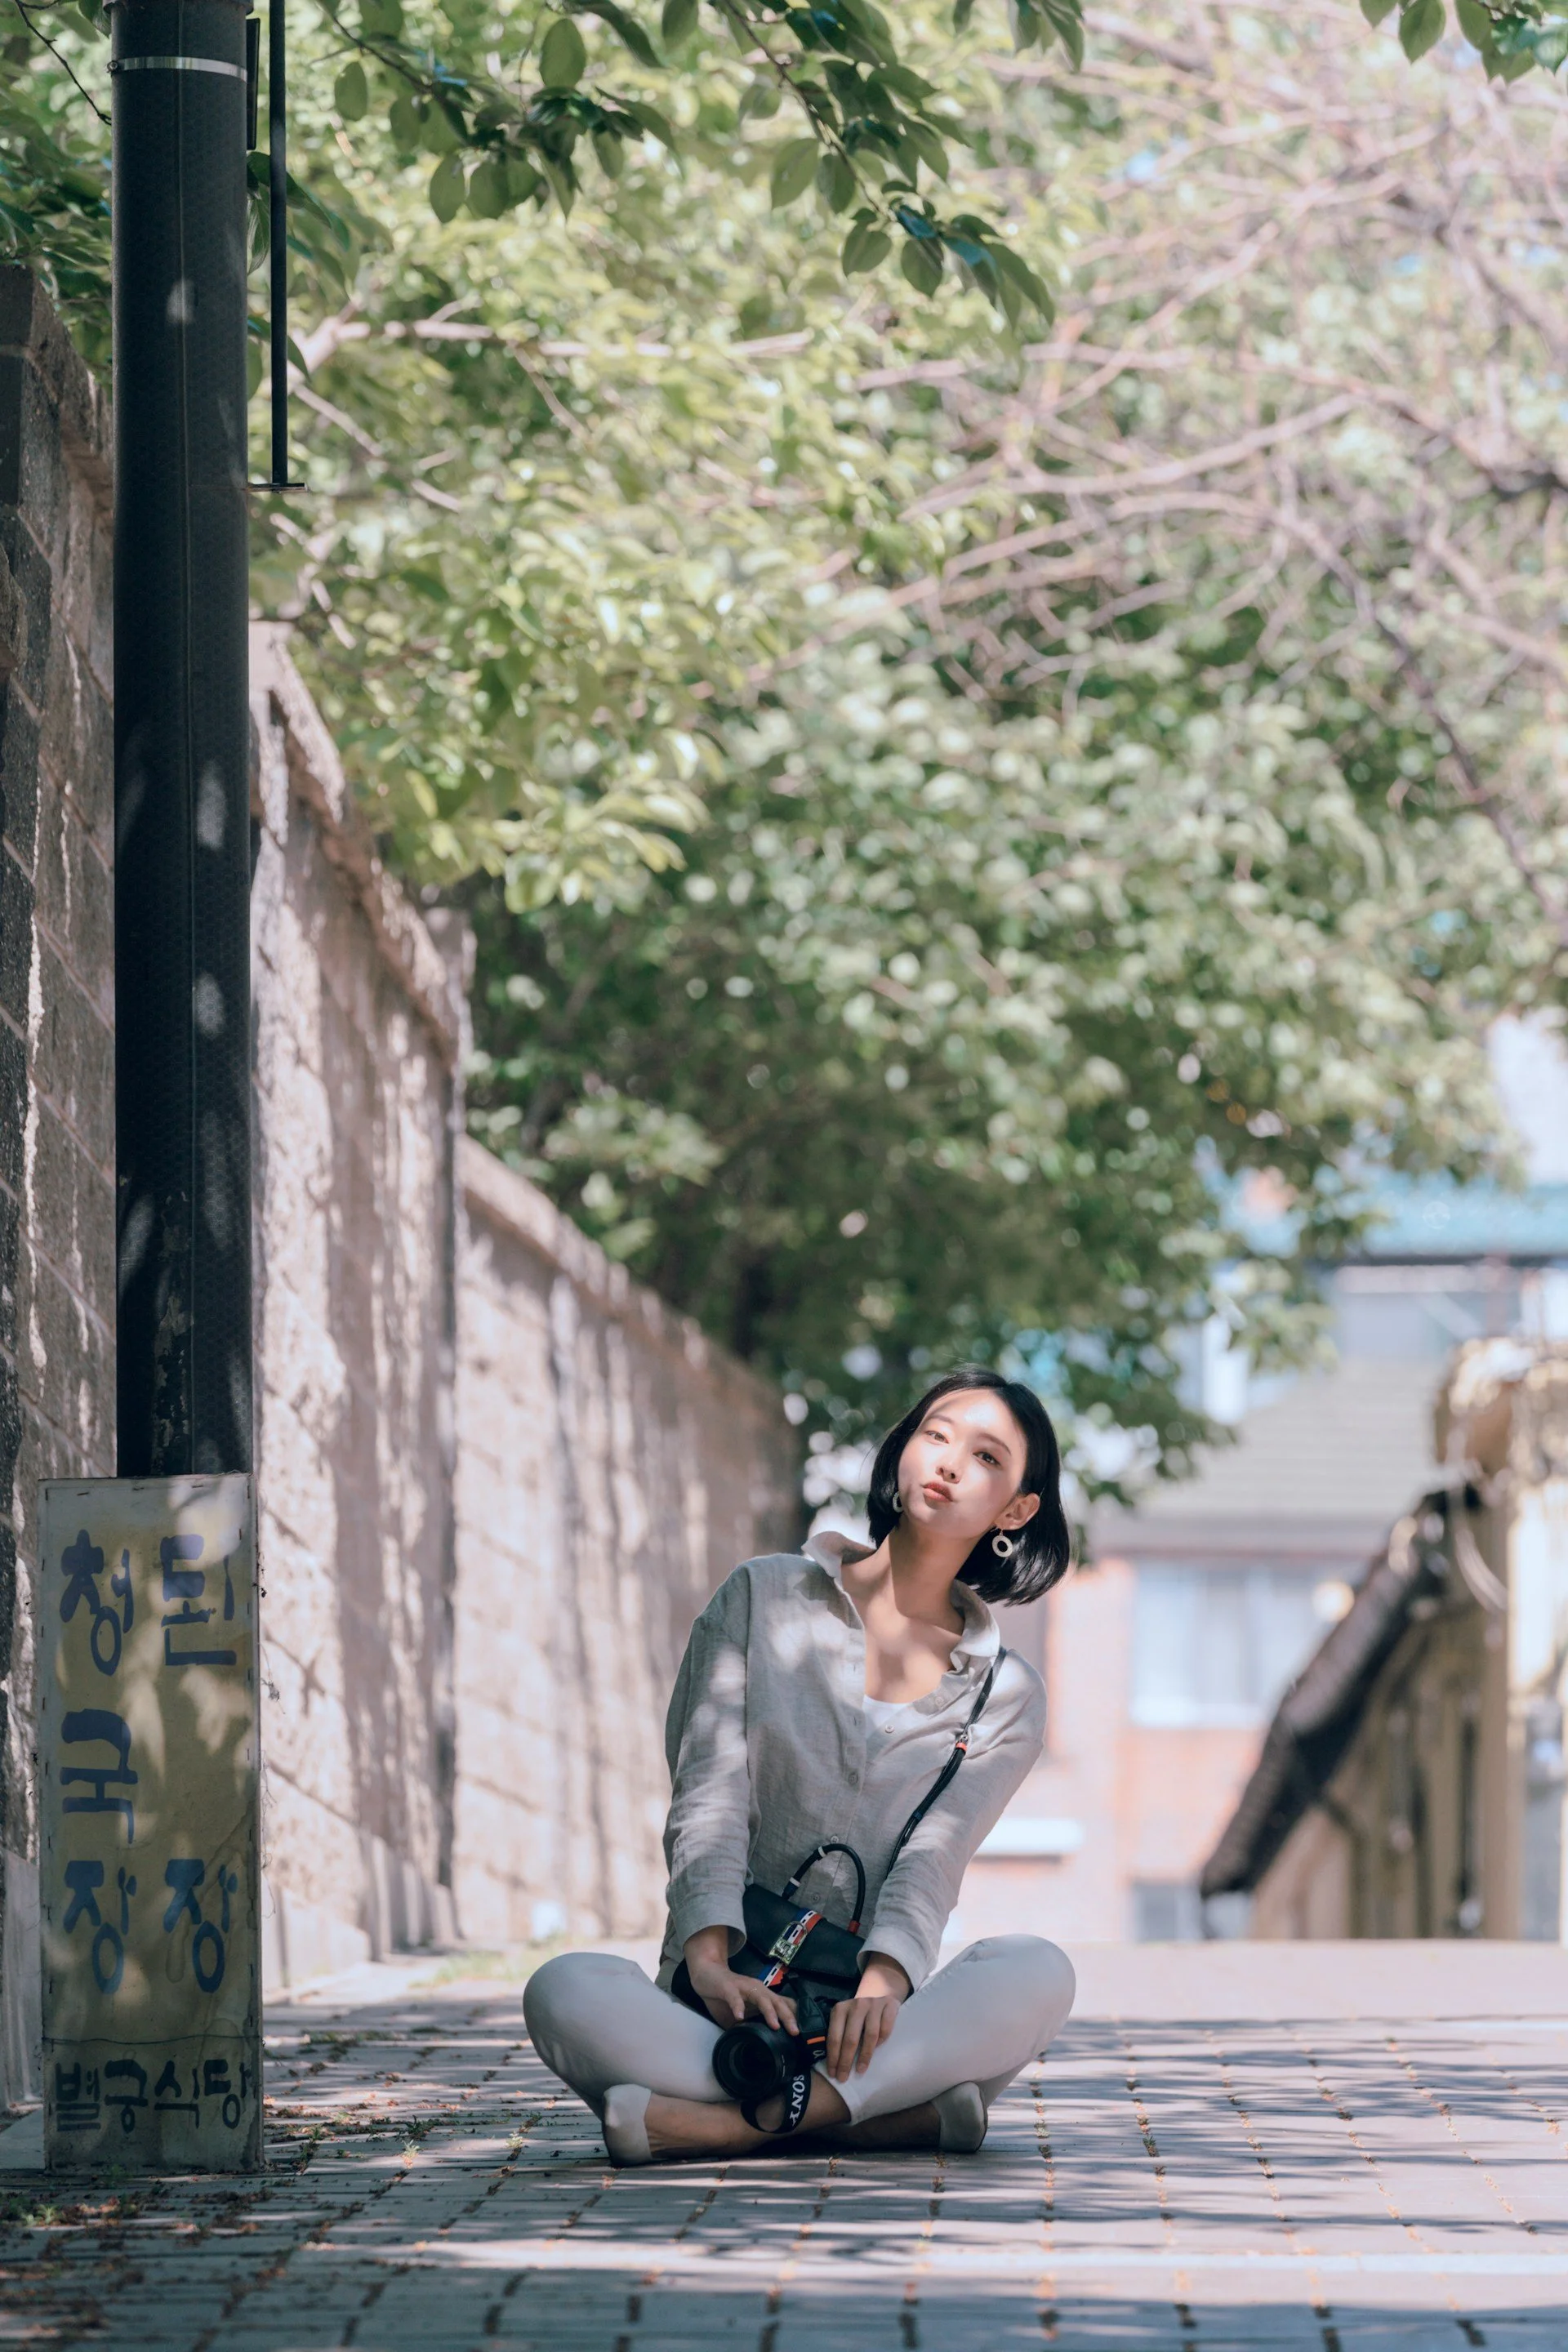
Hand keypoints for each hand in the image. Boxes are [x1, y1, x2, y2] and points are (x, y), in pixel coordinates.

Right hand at [683, 1927, 798, 2035]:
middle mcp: (757, 1989)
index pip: (783, 2004)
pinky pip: (734, 1997)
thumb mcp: (742, 2013)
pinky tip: (739, 2017)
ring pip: (761, 1997)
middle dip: (787, 2016)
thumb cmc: (726, 1996)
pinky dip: (738, 2006)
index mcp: (762, 1996)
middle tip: (795, 2032)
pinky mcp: (728, 1987)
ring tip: (774, 2025)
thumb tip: (759, 2046)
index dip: (793, 2016)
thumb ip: (750, 2025)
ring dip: (769, 2011)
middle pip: (777, 2001)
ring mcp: (743, 1987)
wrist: (706, 1974)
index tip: (803, 2032)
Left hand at [826, 1952, 909, 2081]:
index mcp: (840, 2009)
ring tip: (860, 2070)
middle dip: (845, 2061)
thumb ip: (839, 2035)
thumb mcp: (845, 2020)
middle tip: (844, 2078)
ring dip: (864, 2056)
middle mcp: (856, 2005)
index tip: (833, 2074)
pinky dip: (882, 2041)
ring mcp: (874, 2004)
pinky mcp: (890, 2005)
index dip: (833, 2057)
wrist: (880, 1994)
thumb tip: (831, 2064)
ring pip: (870, 2035)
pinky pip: (886, 2028)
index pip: (834, 2037)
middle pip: (850, 2038)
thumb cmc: (858, 2016)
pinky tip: (879, 2050)